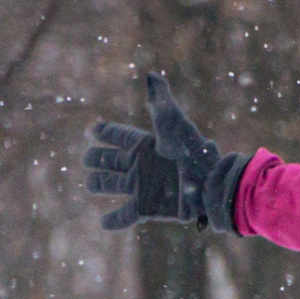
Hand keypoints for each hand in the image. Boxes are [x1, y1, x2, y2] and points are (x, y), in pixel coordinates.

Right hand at [82, 74, 248, 232]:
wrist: (210, 185)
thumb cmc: (194, 153)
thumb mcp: (175, 125)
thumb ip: (161, 102)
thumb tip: (151, 76)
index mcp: (145, 145)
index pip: (117, 136)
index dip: (104, 132)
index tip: (94, 130)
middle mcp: (141, 165)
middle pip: (108, 160)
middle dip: (95, 158)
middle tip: (90, 158)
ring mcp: (142, 187)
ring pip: (109, 184)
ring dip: (98, 183)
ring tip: (92, 182)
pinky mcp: (146, 208)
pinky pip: (124, 217)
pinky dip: (113, 221)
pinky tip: (104, 222)